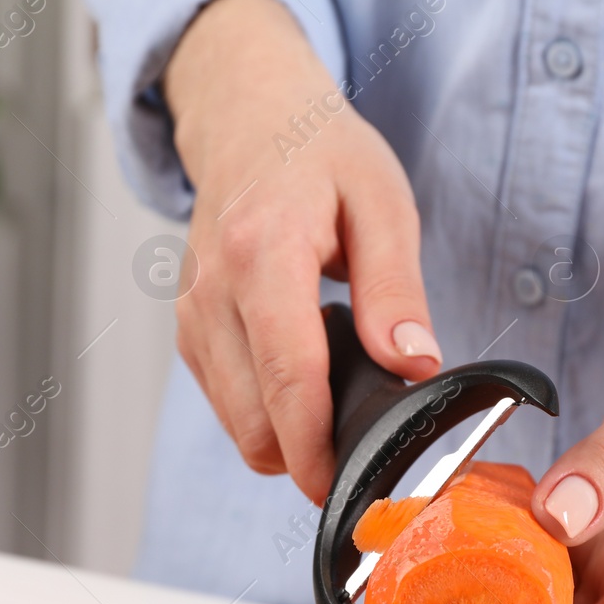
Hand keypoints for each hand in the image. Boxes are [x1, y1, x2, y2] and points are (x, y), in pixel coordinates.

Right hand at [163, 0, 441, 502]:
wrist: (248, 117)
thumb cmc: (319, 153)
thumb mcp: (383, 204)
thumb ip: (396, 290)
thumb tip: (414, 365)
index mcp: (264, 253)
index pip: (288, 377)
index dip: (320, 449)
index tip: (352, 486)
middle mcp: (213, 291)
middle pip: (254, 421)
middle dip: (310, 454)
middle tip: (369, 442)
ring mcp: (192, 315)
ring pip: (237, 424)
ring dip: (288, 436)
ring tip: (340, 396)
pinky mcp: (189, 333)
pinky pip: (227, 404)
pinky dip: (267, 412)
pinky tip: (305, 375)